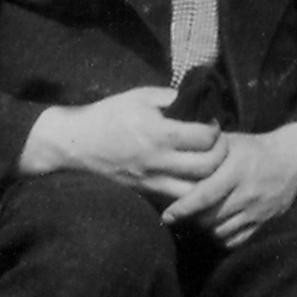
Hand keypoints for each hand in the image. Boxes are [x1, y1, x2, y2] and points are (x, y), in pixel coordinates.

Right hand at [24, 85, 224, 196]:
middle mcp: (159, 160)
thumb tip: (196, 100)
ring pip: (196, 192)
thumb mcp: (140, 96)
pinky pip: (177, 200)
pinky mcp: (146, 193)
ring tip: (208, 164)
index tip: (213, 124)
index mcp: (159, 133)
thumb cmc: (109, 115)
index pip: (205, 138)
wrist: (76, 144)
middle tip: (218, 145)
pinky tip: (192, 180)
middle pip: (207, 167)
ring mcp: (152, 181)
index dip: (216, 130)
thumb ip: (171, 97)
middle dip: (221, 155)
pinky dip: (191, 193)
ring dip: (209, 179)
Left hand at [161, 124, 296, 246]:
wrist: (293, 162)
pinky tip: (214, 227)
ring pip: (220, 231)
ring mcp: (255, 211)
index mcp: (237, 170)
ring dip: (204, 229)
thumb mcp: (232, 142)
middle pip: (210, 218)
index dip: (183, 208)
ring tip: (194, 220)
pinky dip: (220, 238)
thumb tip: (175, 152)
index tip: (167, 215)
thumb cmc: (255, 149)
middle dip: (190, 220)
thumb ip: (206, 149)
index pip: (205, 195)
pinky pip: (235, 241)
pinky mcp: (261, 223)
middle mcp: (246, 193)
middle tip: (176, 216)